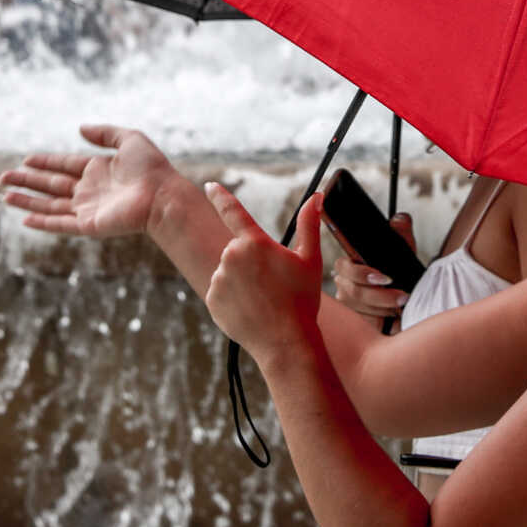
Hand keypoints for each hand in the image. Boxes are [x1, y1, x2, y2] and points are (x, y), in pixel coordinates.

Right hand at [0, 124, 180, 238]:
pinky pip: (60, 224)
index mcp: (98, 170)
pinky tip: (24, 218)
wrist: (163, 196)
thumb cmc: (152, 168)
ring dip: (27, 201)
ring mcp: (88, 209)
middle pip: (51, 185)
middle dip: (26, 181)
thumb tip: (79, 128)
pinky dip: (42, 221)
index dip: (44, 163)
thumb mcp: (130, 139)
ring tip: (4, 196)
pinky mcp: (89, 225)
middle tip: (3, 178)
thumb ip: (105, 133)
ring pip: (50, 205)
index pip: (64, 166)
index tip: (25, 160)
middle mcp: (90, 190)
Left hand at [206, 186, 324, 361]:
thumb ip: (309, 224)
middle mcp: (231, 256)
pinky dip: (233, 298)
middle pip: (238, 251)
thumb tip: (316, 196)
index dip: (220, 196)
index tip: (210, 185)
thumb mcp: (310, 260)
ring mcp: (218, 279)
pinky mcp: (211, 299)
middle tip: (272, 284)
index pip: (232, 210)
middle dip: (251, 262)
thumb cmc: (301, 299)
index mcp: (254, 242)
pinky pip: (221, 292)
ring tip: (263, 300)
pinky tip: (250, 310)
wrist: (285, 341)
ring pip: (229, 272)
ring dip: (242, 281)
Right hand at [328, 211, 415, 319]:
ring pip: (362, 309)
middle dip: (381, 296)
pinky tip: (394, 318)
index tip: (385, 278)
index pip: (344, 267)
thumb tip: (400, 220)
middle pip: (354, 292)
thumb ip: (400, 230)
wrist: (407, 293)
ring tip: (402, 307)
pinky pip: (366, 323)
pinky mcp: (356, 321)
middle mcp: (344, 284)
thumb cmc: (399, 270)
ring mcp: (348, 304)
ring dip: (385, 309)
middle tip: (403, 296)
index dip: (362, 273)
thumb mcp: (402, 248)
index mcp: (349, 264)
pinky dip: (383, 321)